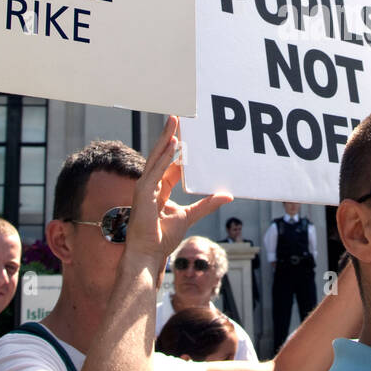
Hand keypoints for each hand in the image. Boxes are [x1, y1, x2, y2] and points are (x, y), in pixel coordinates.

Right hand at [123, 116, 230, 262]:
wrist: (149, 253)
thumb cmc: (163, 237)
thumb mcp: (190, 216)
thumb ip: (207, 204)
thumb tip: (227, 195)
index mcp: (160, 189)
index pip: (170, 164)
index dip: (178, 150)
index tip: (188, 135)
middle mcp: (151, 184)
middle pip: (162, 155)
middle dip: (170, 136)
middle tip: (179, 117)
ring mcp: (145, 186)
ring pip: (157, 157)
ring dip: (166, 138)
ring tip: (174, 121)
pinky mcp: (143, 191)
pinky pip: (155, 170)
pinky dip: (164, 157)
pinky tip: (172, 144)